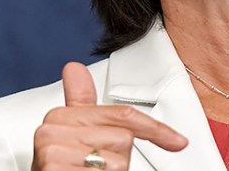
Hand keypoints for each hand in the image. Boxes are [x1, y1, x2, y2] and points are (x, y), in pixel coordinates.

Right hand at [31, 62, 187, 169]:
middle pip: (121, 138)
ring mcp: (53, 150)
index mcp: (59, 116)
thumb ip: (79, 103)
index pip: (120, 115)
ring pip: (117, 160)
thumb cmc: (63, 169)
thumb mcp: (72, 137)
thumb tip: (73, 68)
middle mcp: (53, 130)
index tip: (176, 141)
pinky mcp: (55, 168)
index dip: (153, 129)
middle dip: (117, 160)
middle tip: (94, 168)